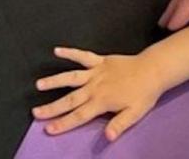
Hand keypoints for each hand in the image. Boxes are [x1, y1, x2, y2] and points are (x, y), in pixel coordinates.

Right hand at [32, 48, 163, 140]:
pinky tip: (57, 50)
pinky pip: (82, 56)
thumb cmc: (144, 94)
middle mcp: (95, 87)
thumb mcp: (135, 114)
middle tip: (36, 112)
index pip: (79, 115)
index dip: (63, 123)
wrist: (152, 70)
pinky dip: (70, 52)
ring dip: (55, 80)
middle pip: (70, 99)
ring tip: (39, 84)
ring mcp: (96, 72)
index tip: (48, 128)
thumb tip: (107, 138)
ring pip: (71, 77)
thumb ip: (119, 124)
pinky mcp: (100, 61)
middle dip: (52, 107)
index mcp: (102, 101)